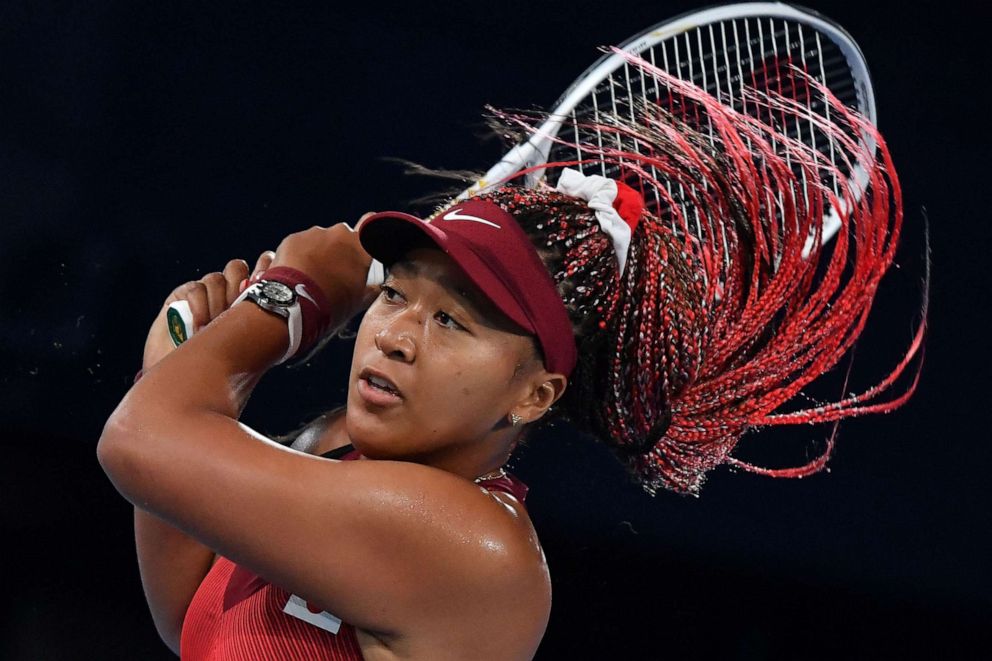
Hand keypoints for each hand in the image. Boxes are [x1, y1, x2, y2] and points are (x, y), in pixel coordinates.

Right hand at [142, 253, 272, 370]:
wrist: (184, 379)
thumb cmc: (221, 365)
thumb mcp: (246, 345)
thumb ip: (260, 327)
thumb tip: (288, 314)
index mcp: (246, 299)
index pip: (259, 269)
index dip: (264, 268)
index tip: (264, 281)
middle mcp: (226, 291)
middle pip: (237, 267)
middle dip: (239, 286)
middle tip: (236, 311)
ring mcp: (205, 292)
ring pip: (217, 278)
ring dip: (218, 303)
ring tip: (214, 328)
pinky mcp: (182, 295)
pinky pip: (197, 289)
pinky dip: (200, 307)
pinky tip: (200, 328)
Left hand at [267, 217, 376, 329]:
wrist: (295, 303)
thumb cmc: (329, 303)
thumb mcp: (358, 302)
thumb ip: (370, 290)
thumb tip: (374, 290)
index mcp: (360, 247)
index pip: (369, 225)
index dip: (364, 234)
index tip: (361, 243)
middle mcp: (339, 234)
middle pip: (341, 238)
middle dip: (337, 251)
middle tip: (333, 273)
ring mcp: (315, 234)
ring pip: (319, 241)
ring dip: (317, 254)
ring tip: (311, 278)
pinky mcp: (293, 238)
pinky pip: (298, 245)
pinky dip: (298, 257)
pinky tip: (296, 275)